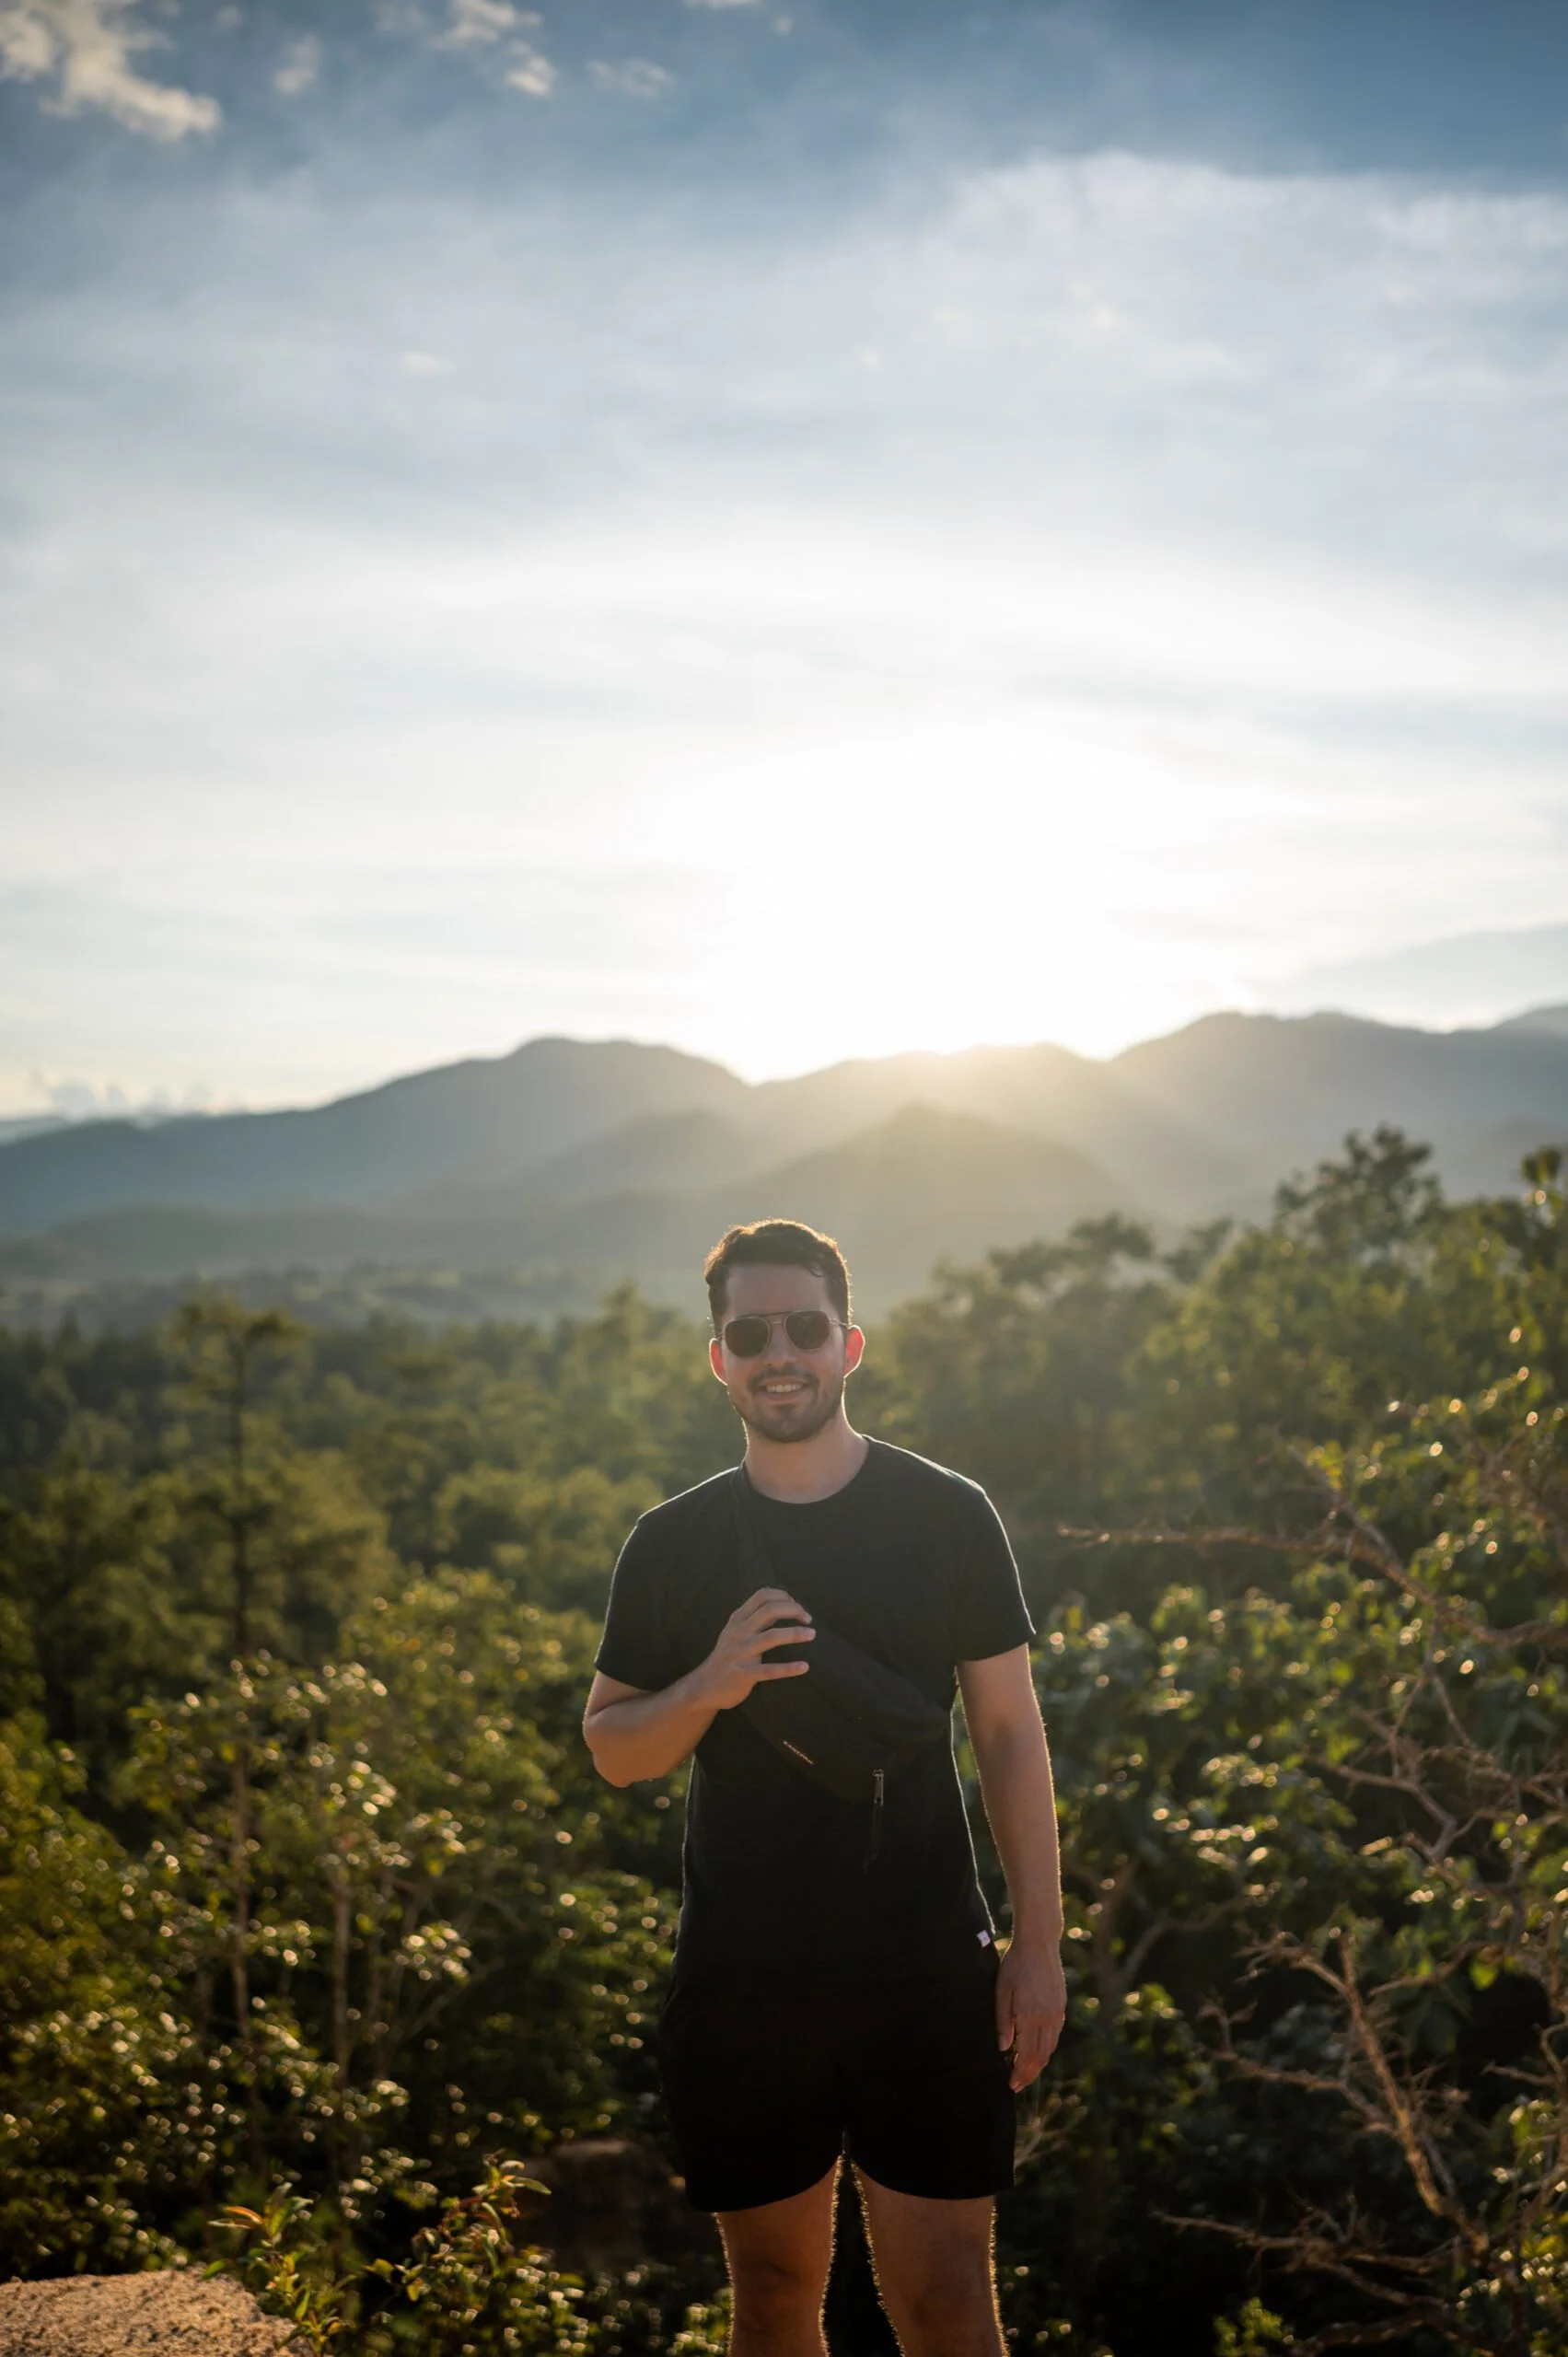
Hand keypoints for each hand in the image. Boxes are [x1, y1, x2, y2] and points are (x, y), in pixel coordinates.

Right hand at [690, 1588, 814, 1711]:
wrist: (704, 1686)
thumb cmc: (726, 1657)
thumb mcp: (736, 1632)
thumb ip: (756, 1619)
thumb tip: (783, 1604)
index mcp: (737, 1619)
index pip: (762, 1596)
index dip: (784, 1597)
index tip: (797, 1606)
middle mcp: (738, 1632)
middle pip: (769, 1610)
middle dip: (793, 1610)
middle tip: (808, 1619)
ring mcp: (740, 1653)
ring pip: (771, 1637)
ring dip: (794, 1634)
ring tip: (812, 1634)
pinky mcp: (744, 1674)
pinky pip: (770, 1670)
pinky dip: (789, 1668)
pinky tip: (804, 1667)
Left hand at [995, 1935, 1066, 2091]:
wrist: (1039, 1943)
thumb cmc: (1015, 1965)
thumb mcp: (1001, 1992)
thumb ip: (1003, 2022)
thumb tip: (1003, 2049)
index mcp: (1030, 2015)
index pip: (1027, 2056)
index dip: (1020, 2073)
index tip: (1011, 2085)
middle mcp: (1047, 2018)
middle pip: (1040, 2057)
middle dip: (1029, 2074)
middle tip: (1017, 2084)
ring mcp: (1057, 2012)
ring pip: (1050, 2048)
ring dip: (1039, 2063)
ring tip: (1026, 2071)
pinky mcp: (1061, 2006)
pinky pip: (1055, 2035)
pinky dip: (1047, 2048)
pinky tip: (1037, 2050)